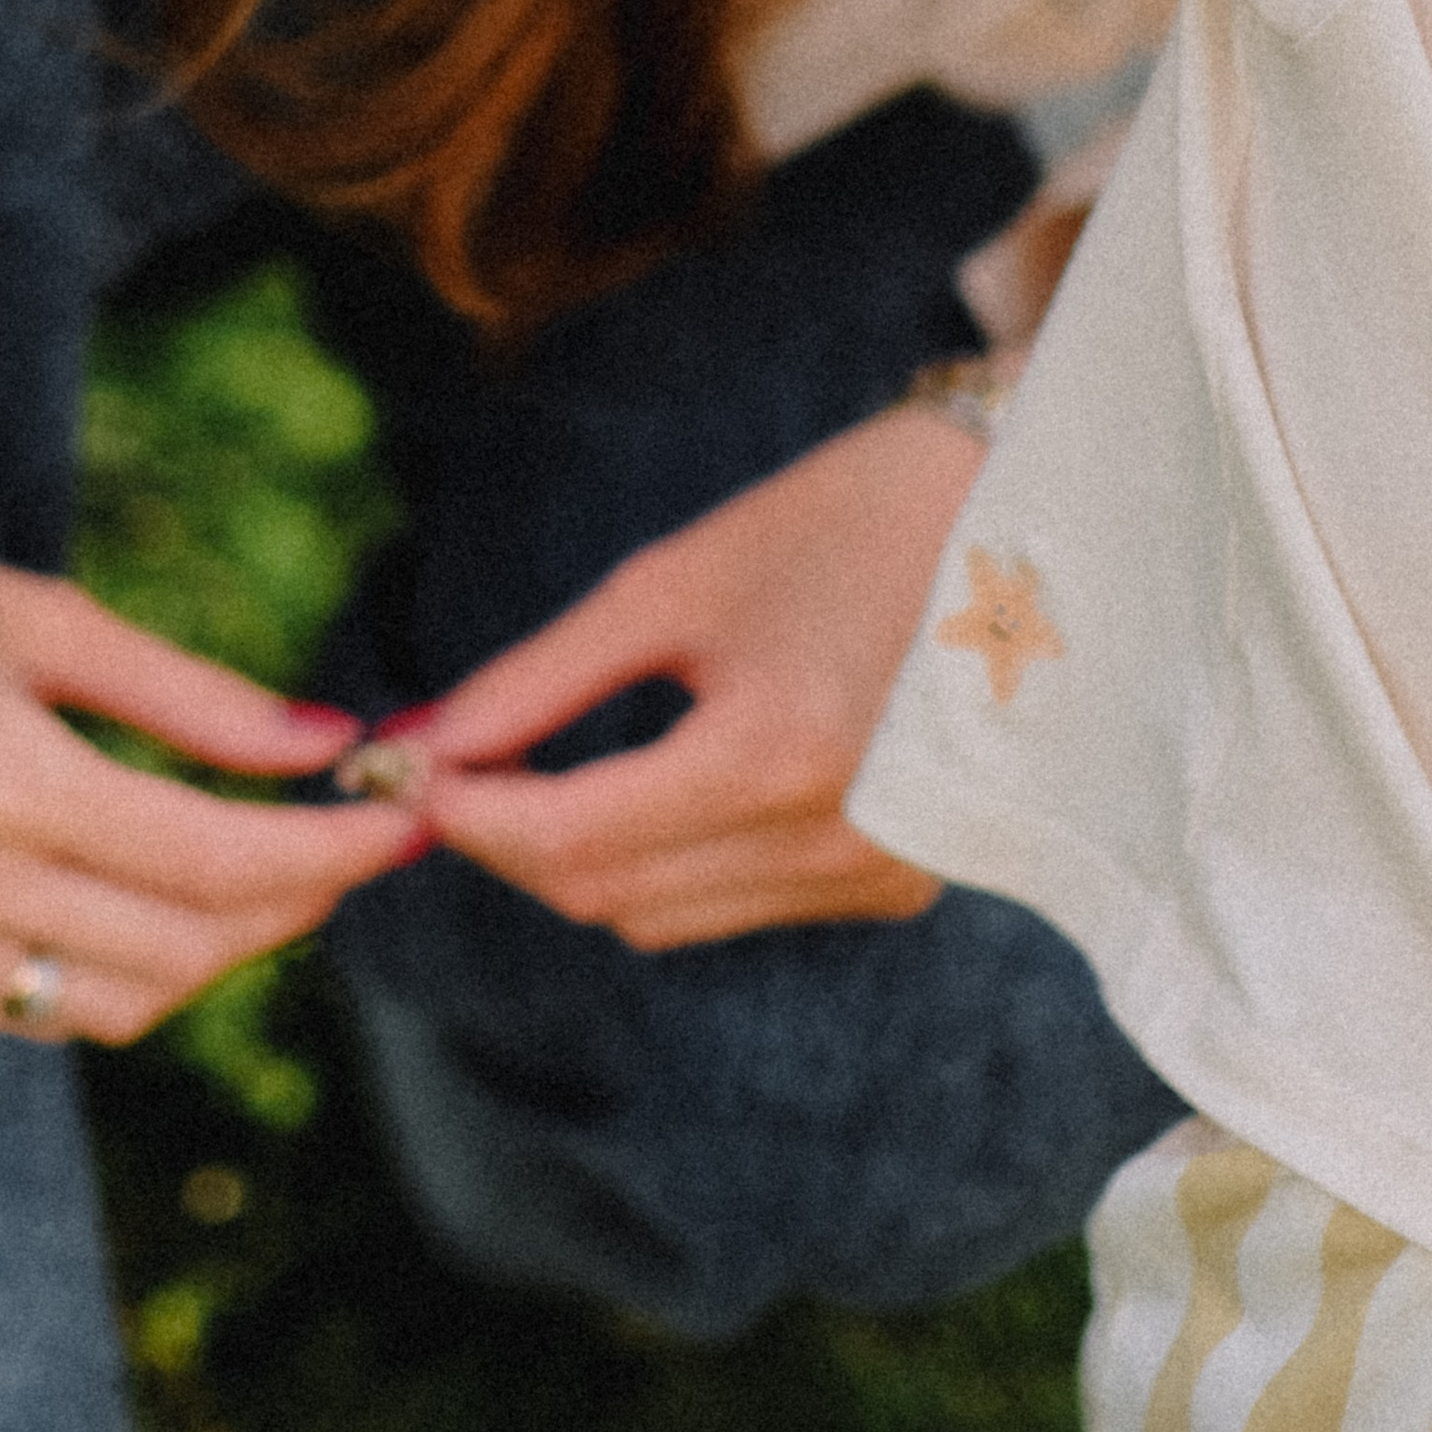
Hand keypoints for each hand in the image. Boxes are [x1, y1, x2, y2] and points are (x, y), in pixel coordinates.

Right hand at [0, 375, 419, 1042]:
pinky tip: (147, 897)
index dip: (332, 851)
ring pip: (114, 1005)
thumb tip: (334, 743)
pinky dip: (115, 968)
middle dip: (291, 905)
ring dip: (214, 952)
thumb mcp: (48, 615)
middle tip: (349, 843)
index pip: (214, 860)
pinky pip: (32, 1009)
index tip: (409, 820)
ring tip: (265, 873)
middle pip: (181, 951)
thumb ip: (199, 697)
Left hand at [403, 405, 975, 949]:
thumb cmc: (846, 517)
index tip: (395, 770)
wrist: (1035, 516)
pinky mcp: (899, 882)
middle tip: (444, 763)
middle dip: (507, 837)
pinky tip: (649, 779)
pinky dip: (666, 857)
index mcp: (776, 754)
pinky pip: (734, 903)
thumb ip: (542, 677)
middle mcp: (836, 842)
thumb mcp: (678, 579)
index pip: (568, 839)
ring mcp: (879, 877)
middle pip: (606, 893)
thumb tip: (426, 744)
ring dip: (581, 854)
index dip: (464, 814)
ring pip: (663, 914)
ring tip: (533, 766)